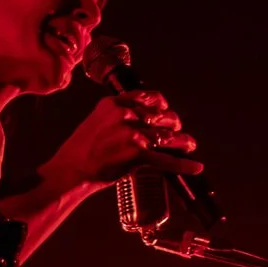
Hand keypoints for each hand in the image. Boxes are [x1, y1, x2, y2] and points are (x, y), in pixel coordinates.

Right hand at [55, 90, 203, 187]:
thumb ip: (120, 113)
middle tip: (177, 132)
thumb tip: (142, 116)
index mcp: (116, 103)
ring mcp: (133, 134)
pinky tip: (195, 166)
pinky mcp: (138, 155)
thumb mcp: (98, 119)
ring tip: (189, 145)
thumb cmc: (82, 148)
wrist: (72, 169)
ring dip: (183, 142)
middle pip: (164, 115)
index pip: (150, 97)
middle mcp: (126, 115)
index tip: (165, 110)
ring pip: (168, 136)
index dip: (162, 105)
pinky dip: (184, 164)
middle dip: (174, 124)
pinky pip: (167, 159)